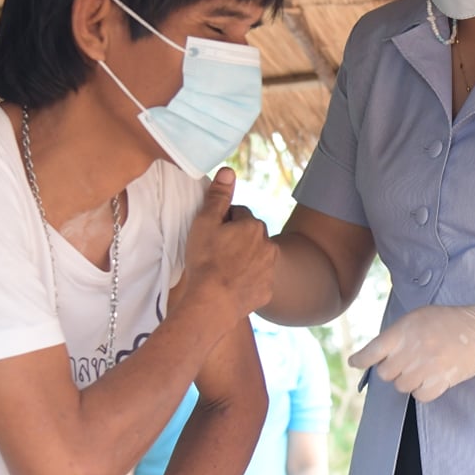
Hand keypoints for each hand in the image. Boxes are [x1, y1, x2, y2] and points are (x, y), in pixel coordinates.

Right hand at [184, 170, 275, 319]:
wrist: (212, 303)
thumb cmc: (205, 261)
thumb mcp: (205, 223)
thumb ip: (218, 196)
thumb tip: (228, 171)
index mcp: (253, 226)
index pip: (238, 214)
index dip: (222, 222)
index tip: (211, 234)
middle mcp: (269, 245)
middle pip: (250, 235)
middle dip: (236, 240)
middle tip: (215, 253)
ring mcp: (270, 270)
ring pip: (256, 257)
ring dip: (244, 259)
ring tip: (222, 270)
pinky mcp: (267, 290)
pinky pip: (257, 279)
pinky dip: (247, 280)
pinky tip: (231, 285)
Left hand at [347, 301, 474, 401]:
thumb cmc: (449, 322)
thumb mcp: (419, 317)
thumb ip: (397, 334)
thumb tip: (376, 354)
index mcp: (404, 331)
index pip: (372, 351)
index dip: (360, 360)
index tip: (355, 362)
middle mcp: (413, 349)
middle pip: (385, 373)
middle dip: (393, 369)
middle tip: (407, 361)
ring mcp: (427, 366)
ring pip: (402, 386)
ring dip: (409, 381)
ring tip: (424, 367)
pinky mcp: (442, 380)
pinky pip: (420, 396)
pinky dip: (423, 391)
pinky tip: (432, 378)